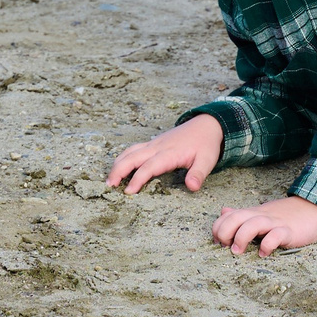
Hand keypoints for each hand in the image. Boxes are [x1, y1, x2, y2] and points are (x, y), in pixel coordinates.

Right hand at [108, 114, 222, 194]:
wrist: (206, 125)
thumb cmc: (206, 144)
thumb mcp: (207, 160)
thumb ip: (199, 174)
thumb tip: (192, 187)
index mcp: (170, 153)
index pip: (149, 167)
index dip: (138, 179)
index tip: (129, 192)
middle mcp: (158, 147)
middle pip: (132, 157)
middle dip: (119, 171)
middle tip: (109, 186)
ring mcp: (154, 144)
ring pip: (130, 152)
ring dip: (118, 164)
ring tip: (109, 180)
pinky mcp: (153, 143)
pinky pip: (134, 149)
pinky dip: (123, 158)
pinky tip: (119, 167)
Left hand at [212, 195, 316, 255]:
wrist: (316, 208)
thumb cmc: (287, 215)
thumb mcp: (262, 213)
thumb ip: (243, 214)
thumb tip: (224, 212)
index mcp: (253, 213)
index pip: (227, 216)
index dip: (218, 229)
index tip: (218, 243)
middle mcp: (261, 216)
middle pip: (235, 218)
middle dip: (224, 232)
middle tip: (225, 247)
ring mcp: (275, 223)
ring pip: (253, 224)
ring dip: (241, 238)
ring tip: (238, 252)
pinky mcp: (289, 231)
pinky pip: (276, 236)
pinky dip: (267, 245)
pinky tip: (264, 253)